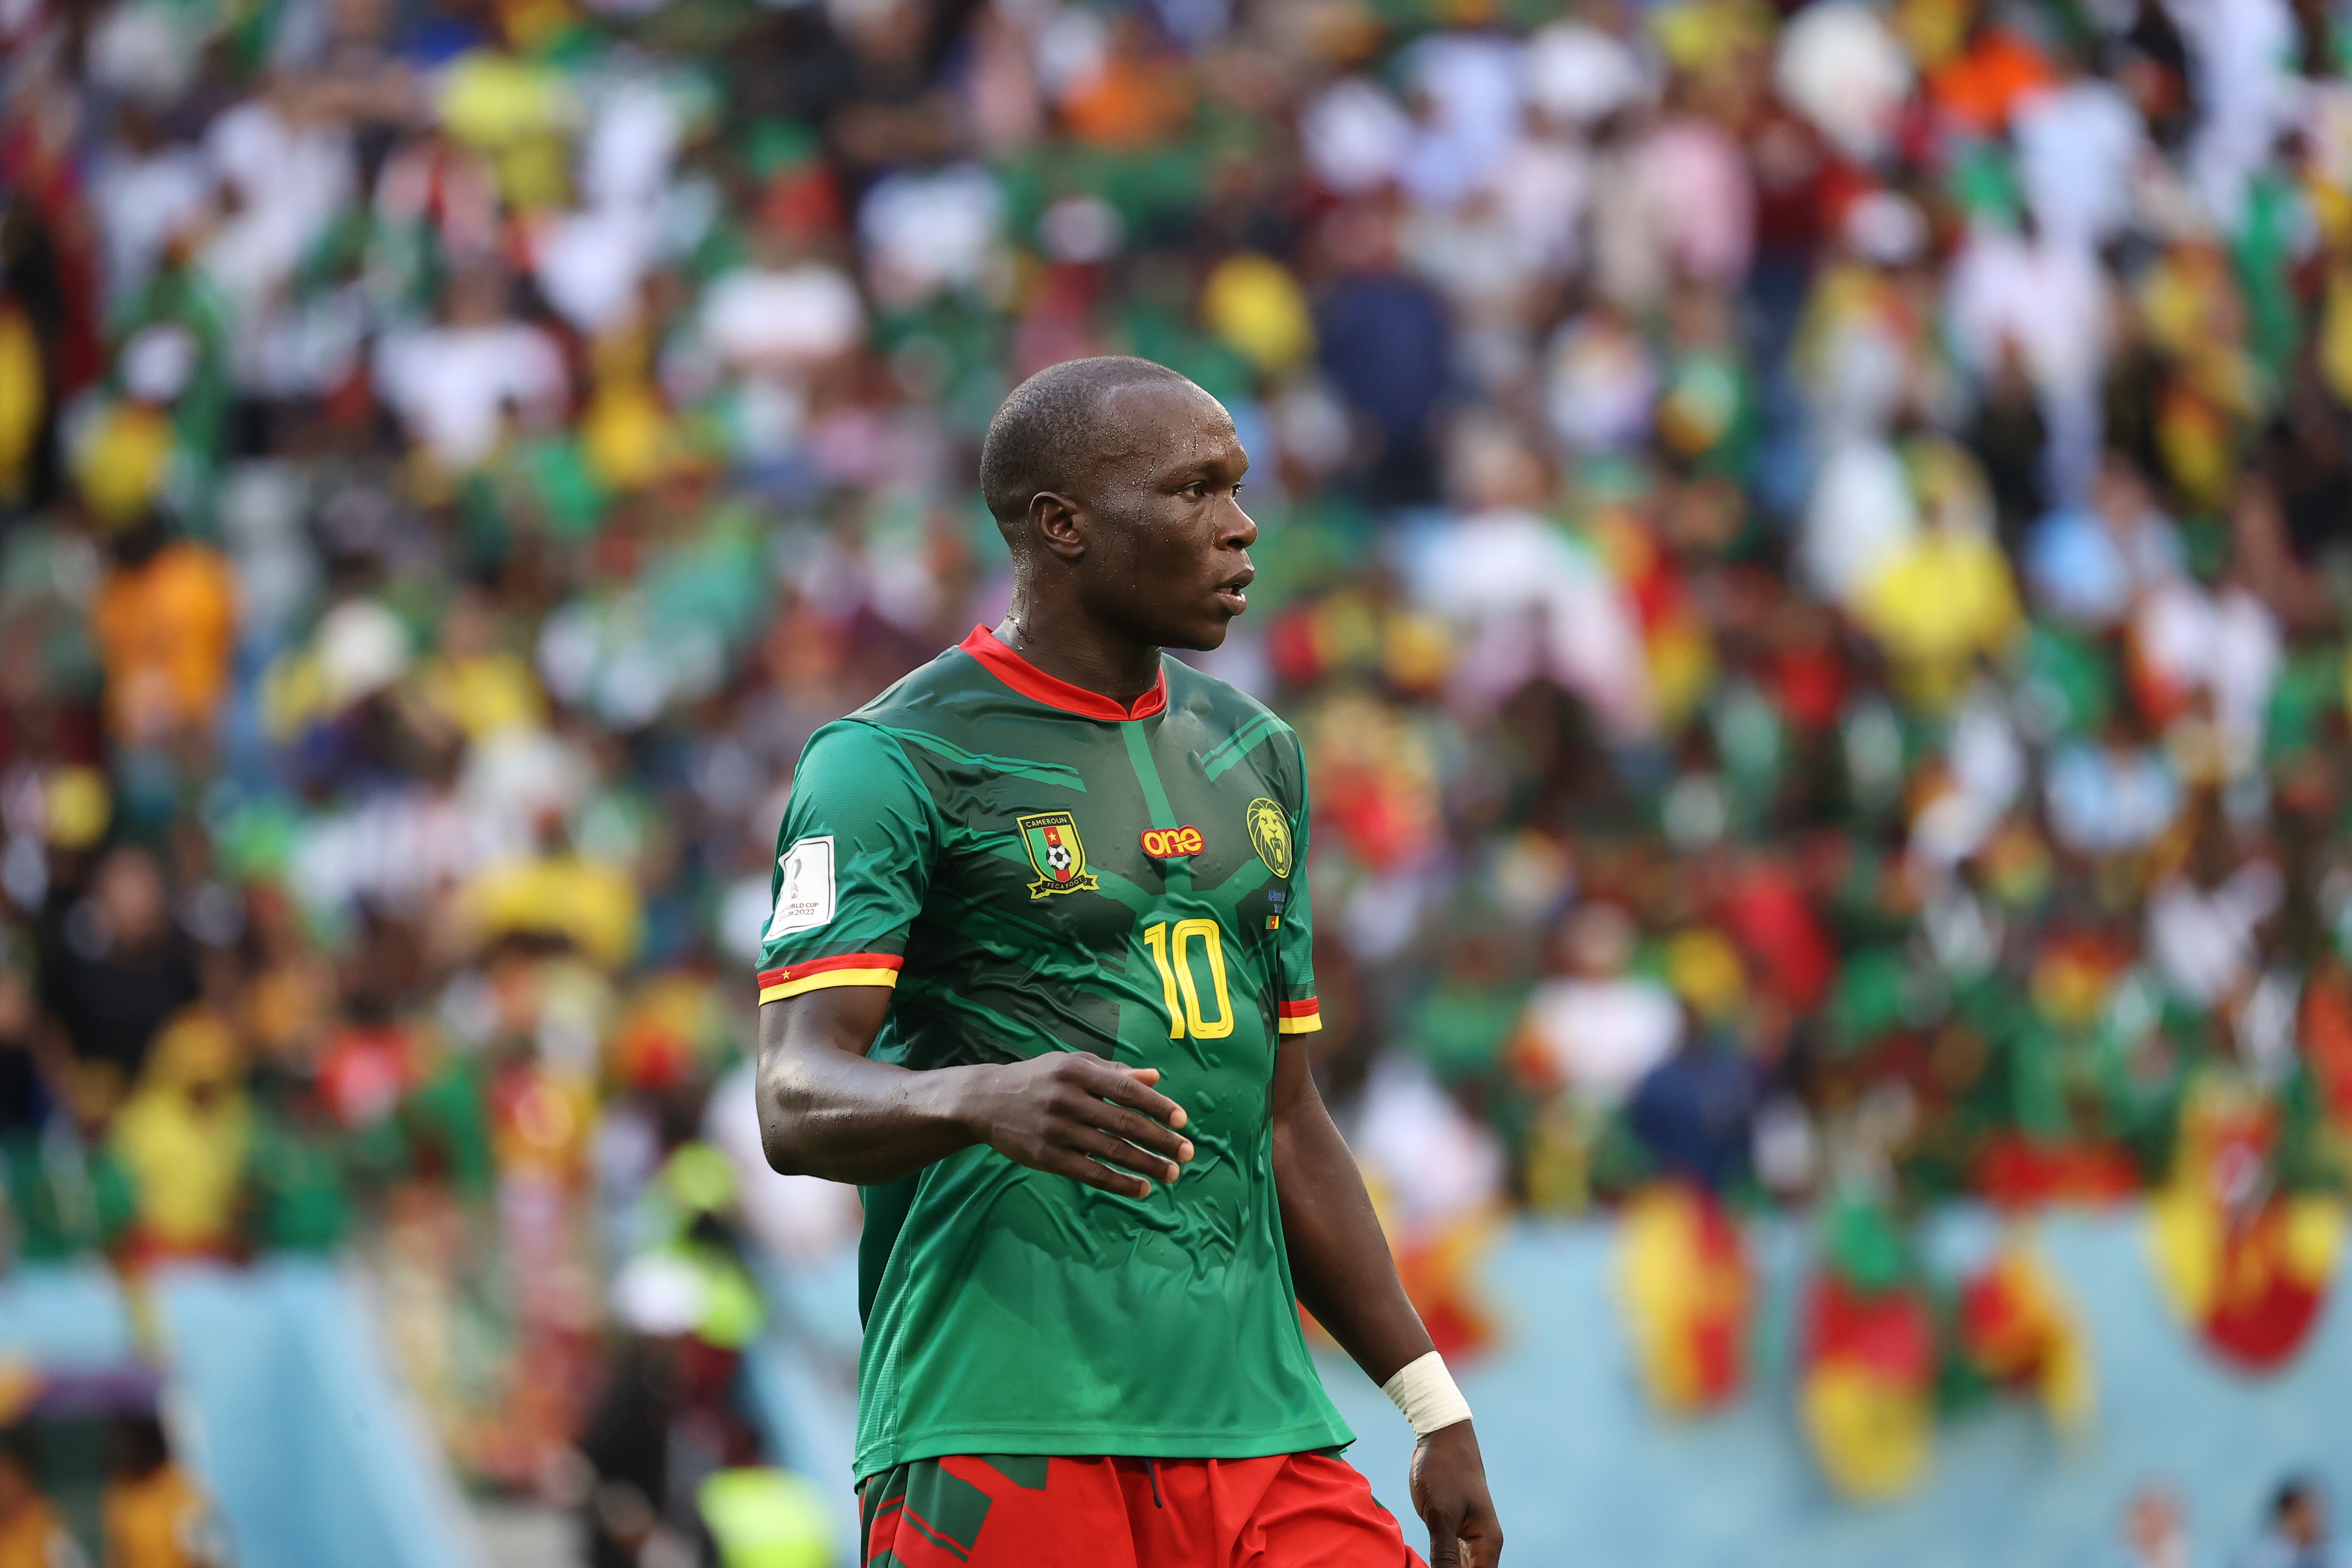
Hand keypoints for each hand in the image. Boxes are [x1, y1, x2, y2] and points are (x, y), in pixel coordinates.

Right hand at [954, 1052, 1192, 1197]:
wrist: (985, 1101)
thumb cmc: (1039, 1079)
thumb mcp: (1072, 1064)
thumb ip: (1113, 1071)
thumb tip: (1155, 1078)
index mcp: (1077, 1071)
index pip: (1126, 1090)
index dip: (1157, 1106)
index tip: (1182, 1120)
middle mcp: (1068, 1099)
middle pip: (1123, 1123)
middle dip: (1160, 1140)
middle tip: (1187, 1153)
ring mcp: (1056, 1130)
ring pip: (1111, 1151)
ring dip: (1146, 1165)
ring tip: (1171, 1174)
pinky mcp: (1047, 1157)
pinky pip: (1090, 1173)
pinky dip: (1119, 1183)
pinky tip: (1141, 1188)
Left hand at [1409, 1421, 1501, 1567]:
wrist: (1441, 1436)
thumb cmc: (1444, 1470)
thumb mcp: (1441, 1514)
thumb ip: (1445, 1555)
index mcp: (1487, 1543)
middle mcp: (1482, 1544)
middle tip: (1421, 1567)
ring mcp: (1468, 1537)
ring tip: (1420, 1565)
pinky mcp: (1453, 1529)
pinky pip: (1449, 1558)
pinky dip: (1438, 1564)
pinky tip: (1422, 1564)